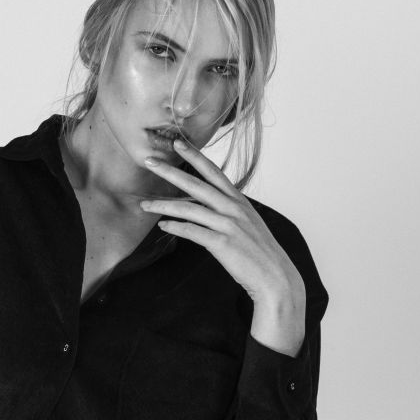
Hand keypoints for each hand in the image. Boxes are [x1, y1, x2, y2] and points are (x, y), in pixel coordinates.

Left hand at [140, 141, 304, 305]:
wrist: (274, 276)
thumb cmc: (258, 251)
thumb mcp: (245, 223)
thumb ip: (226, 211)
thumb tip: (204, 205)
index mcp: (238, 200)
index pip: (213, 172)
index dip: (195, 156)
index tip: (177, 143)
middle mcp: (233, 208)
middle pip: (196, 184)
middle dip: (171, 171)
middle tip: (149, 161)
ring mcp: (228, 225)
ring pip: (190, 209)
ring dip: (164, 205)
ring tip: (145, 204)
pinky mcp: (223, 244)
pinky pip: (193, 232)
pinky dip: (176, 227)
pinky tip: (163, 226)